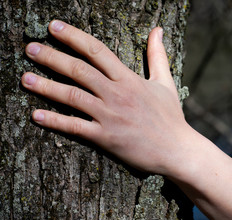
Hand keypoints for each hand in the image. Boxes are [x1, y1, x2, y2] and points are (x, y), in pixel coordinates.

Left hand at [22, 20, 191, 174]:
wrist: (177, 149)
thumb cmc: (171, 116)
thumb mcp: (165, 82)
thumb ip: (157, 55)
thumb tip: (157, 30)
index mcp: (129, 79)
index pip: (97, 51)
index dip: (74, 37)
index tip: (54, 27)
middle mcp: (117, 94)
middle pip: (79, 70)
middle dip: (52, 57)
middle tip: (29, 48)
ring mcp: (110, 116)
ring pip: (72, 96)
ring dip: (46, 86)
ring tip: (25, 78)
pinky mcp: (106, 138)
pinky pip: (75, 127)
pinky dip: (55, 121)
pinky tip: (36, 115)